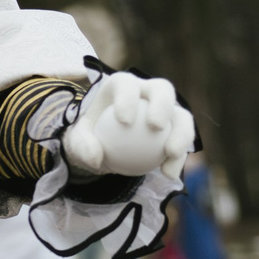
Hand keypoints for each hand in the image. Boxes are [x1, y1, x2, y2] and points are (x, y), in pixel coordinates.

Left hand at [65, 73, 194, 177]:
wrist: (104, 146)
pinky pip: (182, 142)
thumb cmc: (89, 136)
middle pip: (162, 90)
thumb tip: (95, 159)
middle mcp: (147, 92)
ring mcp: (165, 109)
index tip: (124, 121)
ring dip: (181, 134)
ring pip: (181, 116)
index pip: (126, 85)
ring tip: (170, 154)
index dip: (128, 98)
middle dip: (162, 105)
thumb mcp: (76, 141)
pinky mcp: (175, 129)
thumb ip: (82, 146)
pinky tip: (169, 174)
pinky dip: (178, 158)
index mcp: (121, 85)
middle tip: (156, 127)